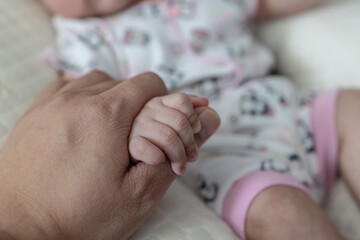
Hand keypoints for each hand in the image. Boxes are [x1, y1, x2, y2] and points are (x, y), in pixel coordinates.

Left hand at [0, 71, 219, 239]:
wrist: (18, 230)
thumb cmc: (79, 217)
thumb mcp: (140, 193)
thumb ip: (178, 149)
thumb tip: (210, 116)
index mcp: (107, 114)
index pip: (150, 84)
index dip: (164, 104)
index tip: (161, 129)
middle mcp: (77, 97)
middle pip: (126, 83)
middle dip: (140, 107)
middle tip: (136, 141)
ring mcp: (52, 101)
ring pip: (98, 82)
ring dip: (112, 101)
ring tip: (112, 135)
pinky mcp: (35, 110)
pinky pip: (69, 87)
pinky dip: (85, 99)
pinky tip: (86, 126)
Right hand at [129, 93, 208, 174]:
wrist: (138, 171)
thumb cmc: (162, 148)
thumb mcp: (182, 134)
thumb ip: (196, 120)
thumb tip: (206, 104)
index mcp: (161, 103)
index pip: (182, 100)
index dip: (194, 117)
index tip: (196, 130)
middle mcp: (147, 110)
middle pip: (180, 122)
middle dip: (190, 144)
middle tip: (192, 157)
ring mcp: (137, 126)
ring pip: (169, 137)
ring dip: (179, 157)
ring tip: (180, 167)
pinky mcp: (130, 143)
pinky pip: (148, 149)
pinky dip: (157, 159)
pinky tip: (159, 162)